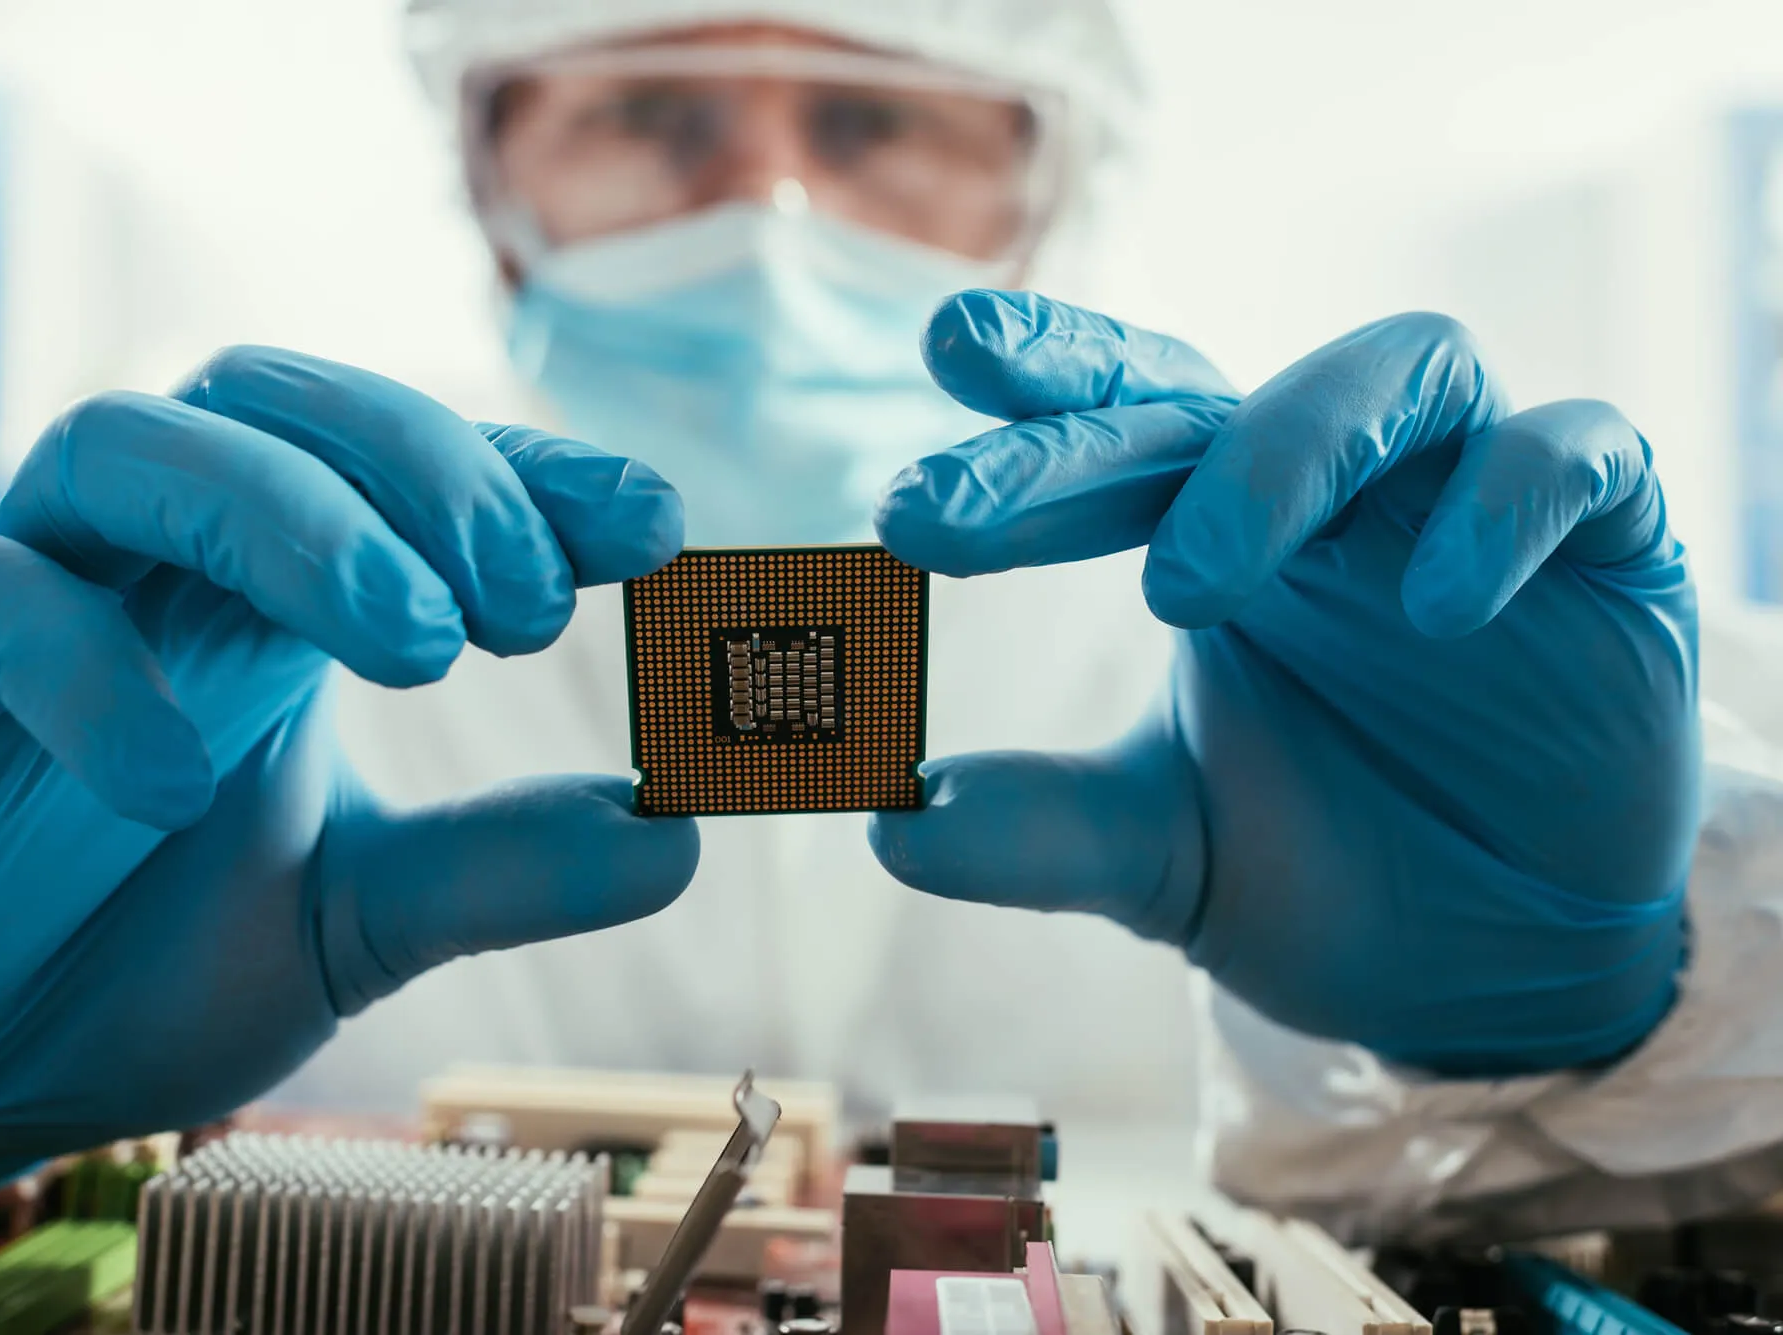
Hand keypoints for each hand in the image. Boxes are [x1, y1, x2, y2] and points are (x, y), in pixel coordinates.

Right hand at [0, 348, 699, 1201]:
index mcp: (279, 591)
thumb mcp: (366, 916)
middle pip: (278, 397)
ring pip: (133, 442)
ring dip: (290, 517)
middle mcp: (163, 559)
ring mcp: (34, 590)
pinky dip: (89, 666)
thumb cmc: (157, 961)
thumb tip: (680, 832)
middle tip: (527, 609)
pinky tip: (174, 784)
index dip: (534, 470)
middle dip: (425, 476)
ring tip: (415, 645)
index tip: (658, 523)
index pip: (409, 469)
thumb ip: (504, 865)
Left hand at [871, 292, 1697, 1076]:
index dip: (1025, 416)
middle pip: (1209, 397)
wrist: (1509, 968)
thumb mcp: (1169, 857)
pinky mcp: (1612, 541)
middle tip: (943, 513)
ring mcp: (1468, 498)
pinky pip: (1574, 458)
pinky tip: (1432, 610)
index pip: (1116, 431)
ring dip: (1283, 455)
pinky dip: (1503, 506)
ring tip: (1181, 583)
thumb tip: (888, 821)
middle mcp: (1334, 491)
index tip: (906, 450)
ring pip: (1402, 371)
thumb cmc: (1331, 869)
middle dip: (1074, 436)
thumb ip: (1045, 831)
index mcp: (1216, 534)